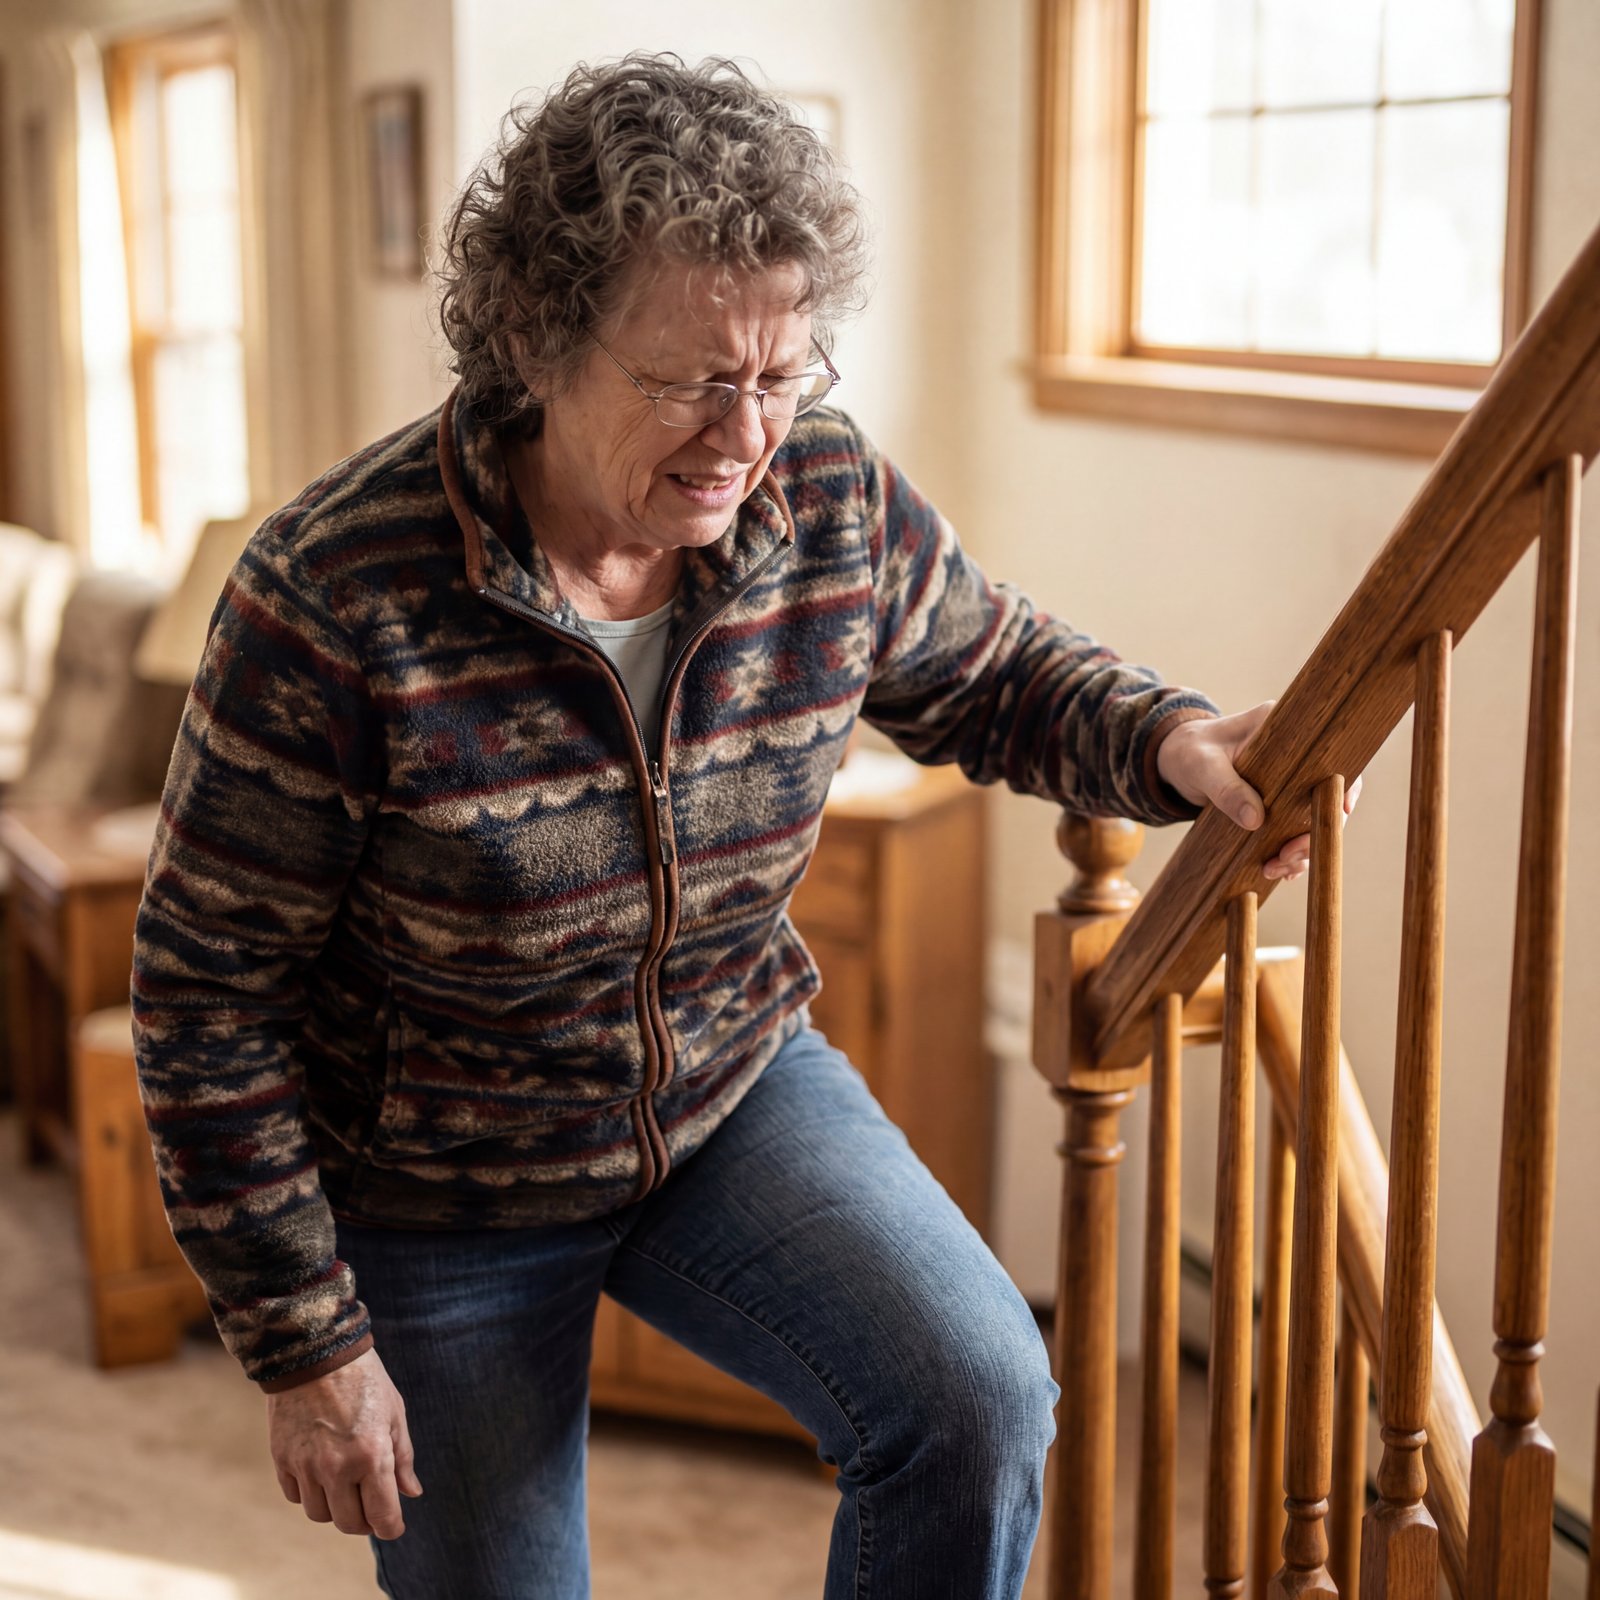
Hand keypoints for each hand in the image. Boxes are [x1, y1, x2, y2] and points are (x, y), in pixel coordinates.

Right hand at [267, 1347, 422, 1539]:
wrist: (316, 1352)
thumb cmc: (365, 1380)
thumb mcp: (395, 1412)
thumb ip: (402, 1457)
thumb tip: (412, 1493)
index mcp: (372, 1455)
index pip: (382, 1516)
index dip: (391, 1527)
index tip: (394, 1526)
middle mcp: (338, 1467)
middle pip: (349, 1523)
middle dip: (364, 1521)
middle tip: (371, 1506)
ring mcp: (307, 1466)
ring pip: (320, 1514)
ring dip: (336, 1507)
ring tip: (346, 1485)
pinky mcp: (282, 1459)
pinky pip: (296, 1496)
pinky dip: (310, 1493)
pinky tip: (321, 1473)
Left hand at [1156, 702, 1361, 883]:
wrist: (1177, 762)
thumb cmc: (1190, 752)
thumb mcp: (1202, 766)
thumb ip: (1226, 788)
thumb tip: (1255, 820)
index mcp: (1284, 730)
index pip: (1330, 754)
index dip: (1345, 784)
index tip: (1342, 811)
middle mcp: (1296, 756)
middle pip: (1326, 795)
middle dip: (1314, 831)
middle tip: (1288, 855)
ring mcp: (1290, 783)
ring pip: (1313, 819)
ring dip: (1301, 849)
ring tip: (1274, 869)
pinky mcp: (1280, 804)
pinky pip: (1296, 831)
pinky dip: (1292, 854)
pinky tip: (1279, 871)